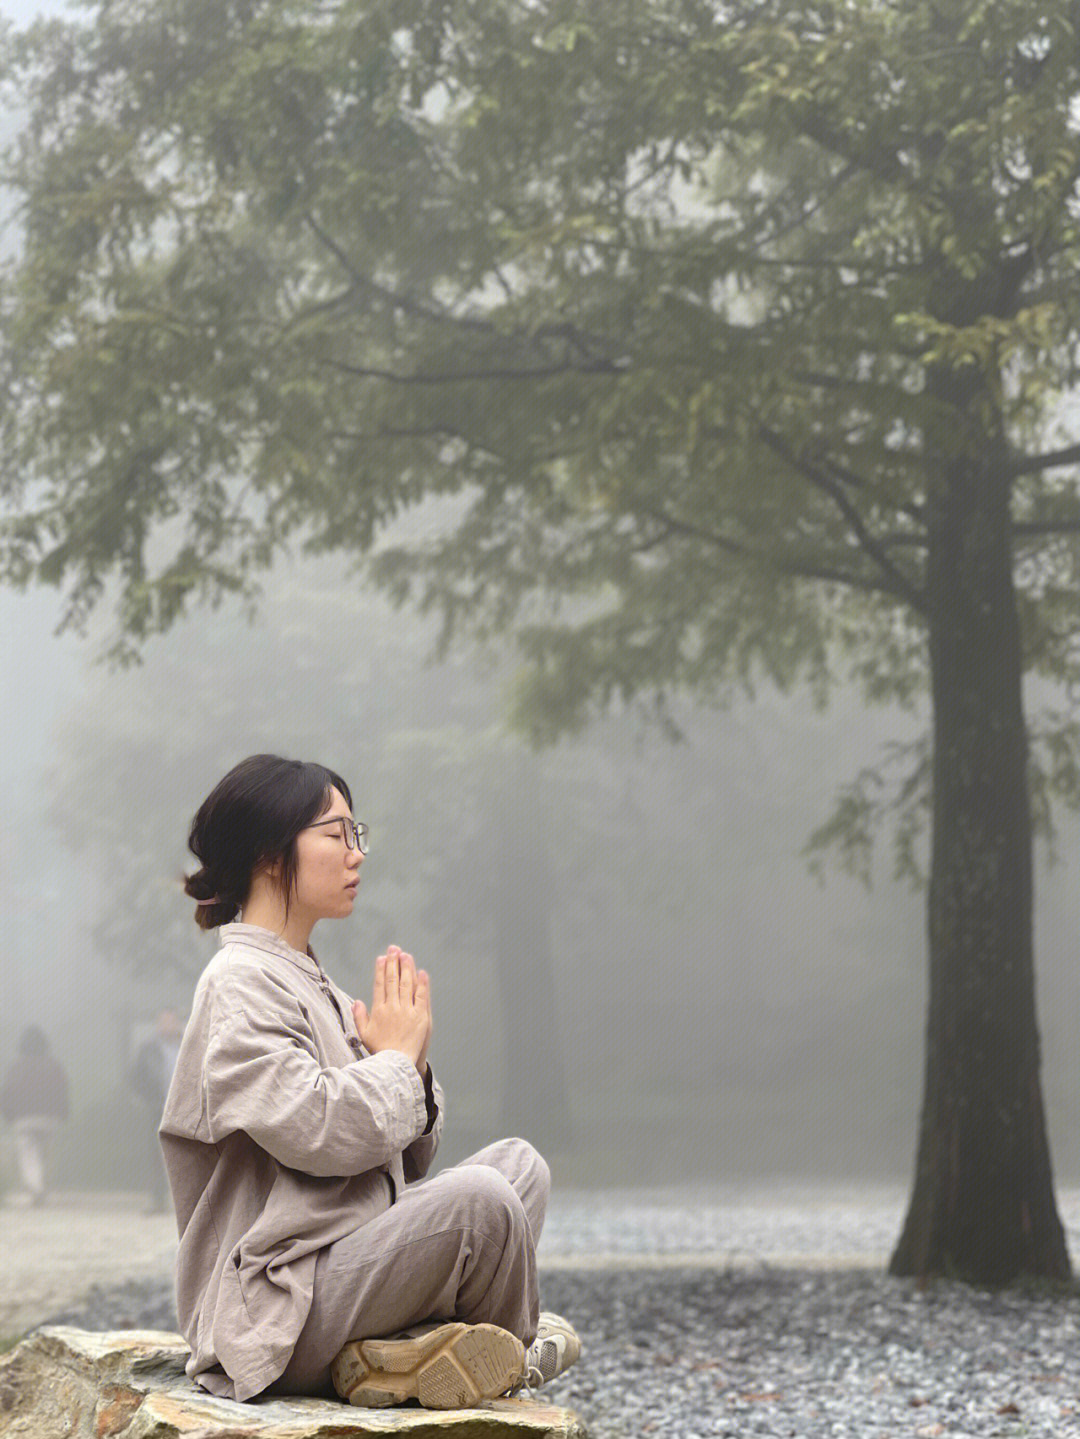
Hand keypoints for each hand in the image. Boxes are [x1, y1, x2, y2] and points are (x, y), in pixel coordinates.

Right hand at [353, 945, 431, 1074]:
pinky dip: (422, 983)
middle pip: (393, 980)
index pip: (380, 984)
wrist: (396, 1064)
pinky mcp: (421, 1016)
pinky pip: (421, 996)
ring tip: (406, 955)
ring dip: (407, 968)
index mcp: (379, 1010)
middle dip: (393, 962)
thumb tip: (356, 1001)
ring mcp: (407, 1011)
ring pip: (407, 984)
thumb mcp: (365, 1034)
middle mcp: (393, 1007)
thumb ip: (360, 1017)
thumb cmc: (380, 1050)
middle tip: (394, 949)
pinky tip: (422, 972)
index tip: (382, 958)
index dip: (381, 969)